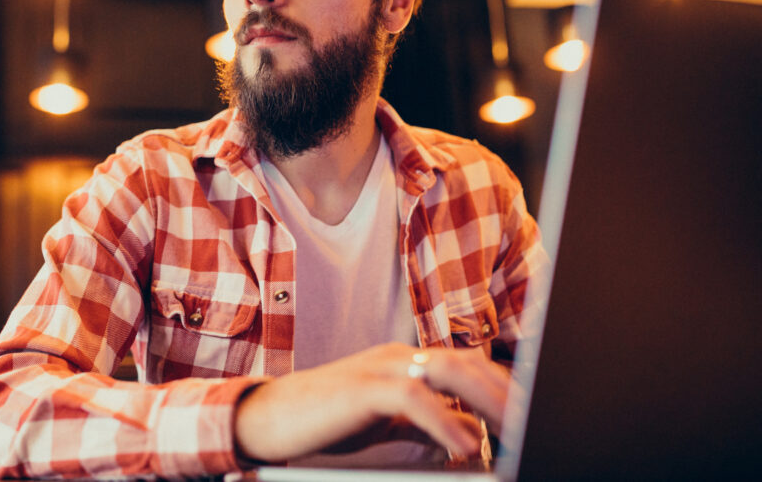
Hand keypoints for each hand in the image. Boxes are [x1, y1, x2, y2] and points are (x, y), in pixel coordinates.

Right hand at [233, 343, 509, 462]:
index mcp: (403, 360)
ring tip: (514, 429)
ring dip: (485, 400)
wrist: (269, 418)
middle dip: (504, 390)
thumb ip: (426, 423)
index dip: (501, 385)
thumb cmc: (326, 419)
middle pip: (464, 362)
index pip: (465, 364)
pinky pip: (413, 400)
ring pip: (446, 371)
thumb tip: (467, 434)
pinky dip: (443, 422)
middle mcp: (396, 356)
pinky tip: (465, 448)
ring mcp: (379, 368)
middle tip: (535, 419)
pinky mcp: (362, 388)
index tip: (531, 410)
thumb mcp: (386, 422)